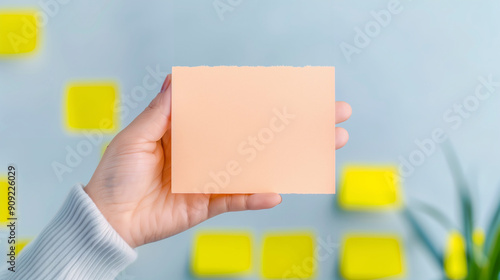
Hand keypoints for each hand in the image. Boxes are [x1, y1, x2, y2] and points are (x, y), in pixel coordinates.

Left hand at [84, 75, 351, 247]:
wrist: (108, 217)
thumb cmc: (116, 173)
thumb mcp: (137, 135)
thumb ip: (162, 111)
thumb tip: (178, 78)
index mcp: (193, 131)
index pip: (236, 112)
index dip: (264, 102)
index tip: (293, 93)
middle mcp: (208, 152)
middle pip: (257, 137)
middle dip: (296, 128)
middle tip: (332, 119)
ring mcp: (212, 178)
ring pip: (257, 166)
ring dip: (289, 159)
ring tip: (325, 149)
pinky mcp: (209, 204)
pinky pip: (237, 199)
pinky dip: (255, 196)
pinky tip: (277, 191)